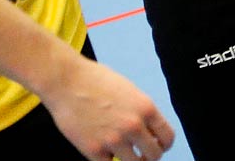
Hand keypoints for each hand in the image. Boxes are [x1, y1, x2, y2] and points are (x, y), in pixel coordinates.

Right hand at [40, 56, 173, 160]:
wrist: (66, 81)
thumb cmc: (96, 81)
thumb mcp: (130, 92)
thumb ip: (140, 112)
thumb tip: (147, 132)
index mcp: (146, 108)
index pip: (168, 137)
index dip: (164, 145)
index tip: (158, 146)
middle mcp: (134, 125)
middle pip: (154, 155)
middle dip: (149, 156)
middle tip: (141, 155)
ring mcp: (114, 140)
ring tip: (124, 156)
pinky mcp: (94, 150)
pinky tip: (105, 153)